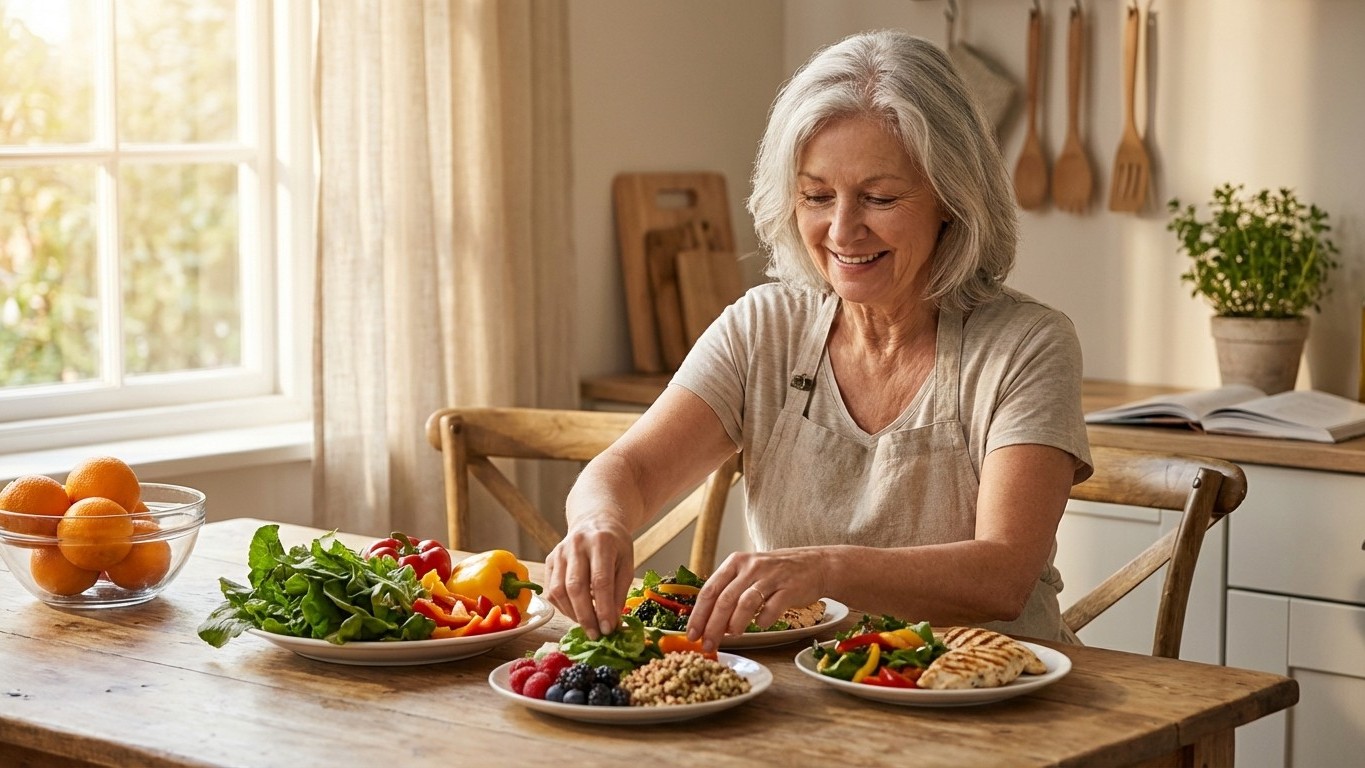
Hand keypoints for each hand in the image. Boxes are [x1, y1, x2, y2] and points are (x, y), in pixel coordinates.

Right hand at [543, 517, 633, 639]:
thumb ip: (620, 591)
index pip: (600, 581)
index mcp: (601, 542)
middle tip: (595, 634)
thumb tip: (611, 622)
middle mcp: (576, 545)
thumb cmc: (615, 545)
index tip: (608, 629)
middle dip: (585, 616)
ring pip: (559, 591)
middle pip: (575, 587)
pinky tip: (577, 612)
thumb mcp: (627, 562)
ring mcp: (559, 552)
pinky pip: (551, 590)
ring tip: (587, 625)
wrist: (595, 521)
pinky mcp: (549, 560)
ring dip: (573, 614)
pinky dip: (563, 607)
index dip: (603, 608)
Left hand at [685, 549, 825, 652]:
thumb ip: (729, 591)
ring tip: (732, 636)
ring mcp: (771, 577)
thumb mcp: (748, 572)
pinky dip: (764, 620)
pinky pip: (772, 608)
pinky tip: (761, 626)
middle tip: (707, 645)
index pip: (709, 590)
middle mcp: (750, 567)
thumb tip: (708, 622)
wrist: (814, 565)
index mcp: (735, 563)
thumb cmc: (776, 573)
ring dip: (735, 623)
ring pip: (745, 603)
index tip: (691, 634)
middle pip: (724, 599)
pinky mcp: (789, 588)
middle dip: (712, 626)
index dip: (698, 614)